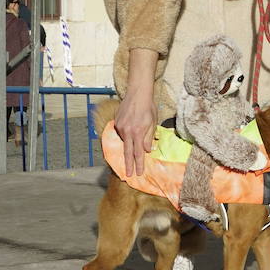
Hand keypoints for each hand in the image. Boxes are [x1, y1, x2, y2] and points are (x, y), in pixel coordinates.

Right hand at [115, 47, 159, 177]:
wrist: (137, 93)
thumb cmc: (148, 108)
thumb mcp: (152, 123)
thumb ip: (148, 137)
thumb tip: (146, 150)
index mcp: (137, 133)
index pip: (138, 153)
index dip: (138, 164)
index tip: (138, 173)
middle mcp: (127, 132)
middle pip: (127, 152)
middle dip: (128, 165)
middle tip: (128, 175)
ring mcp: (120, 127)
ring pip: (124, 141)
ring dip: (128, 146)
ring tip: (131, 146)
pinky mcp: (116, 122)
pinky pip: (121, 133)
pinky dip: (126, 134)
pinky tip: (130, 128)